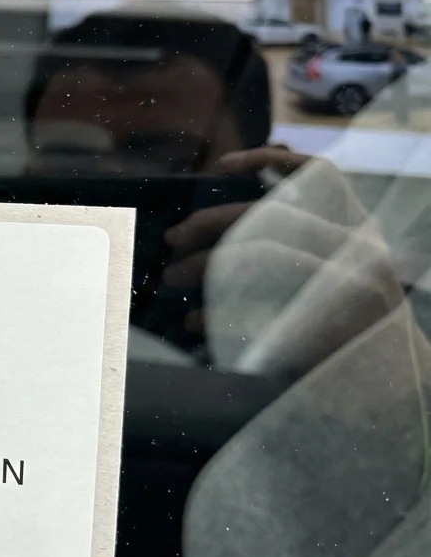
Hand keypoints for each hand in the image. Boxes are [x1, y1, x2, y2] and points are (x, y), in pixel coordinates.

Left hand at [163, 146, 402, 376]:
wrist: (384, 396)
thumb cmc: (341, 335)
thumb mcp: (328, 278)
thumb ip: (293, 244)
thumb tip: (222, 224)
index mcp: (358, 231)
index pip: (319, 173)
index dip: (269, 160)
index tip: (221, 167)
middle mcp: (360, 248)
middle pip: (271, 212)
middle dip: (210, 221)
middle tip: (172, 239)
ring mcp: (351, 283)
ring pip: (260, 251)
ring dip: (205, 265)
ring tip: (173, 280)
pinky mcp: (333, 322)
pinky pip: (258, 303)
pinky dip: (218, 312)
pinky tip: (196, 324)